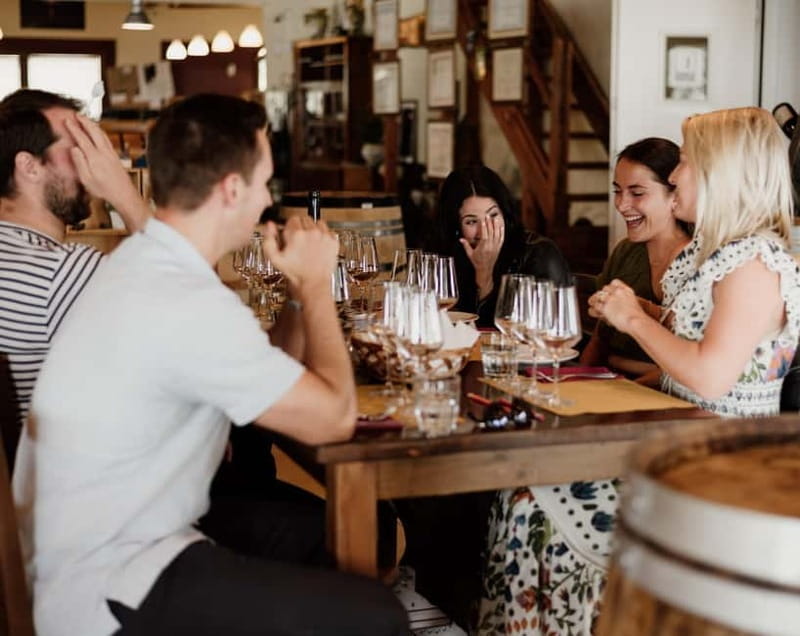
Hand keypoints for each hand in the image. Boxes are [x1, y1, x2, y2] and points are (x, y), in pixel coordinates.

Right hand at [65, 114, 147, 229]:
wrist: (124, 194)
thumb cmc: (105, 190)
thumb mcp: (86, 180)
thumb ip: (79, 163)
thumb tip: (74, 149)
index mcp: (95, 157)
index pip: (82, 138)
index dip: (74, 128)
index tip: (68, 121)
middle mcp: (104, 153)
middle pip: (94, 131)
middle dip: (85, 121)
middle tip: (77, 114)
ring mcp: (111, 153)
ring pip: (102, 133)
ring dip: (93, 124)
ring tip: (86, 119)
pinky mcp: (116, 156)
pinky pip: (107, 138)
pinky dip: (100, 131)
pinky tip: (98, 132)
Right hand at [263, 216, 337, 295]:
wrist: (313, 283)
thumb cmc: (296, 273)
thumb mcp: (274, 258)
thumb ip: (268, 239)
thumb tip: (270, 226)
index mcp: (296, 234)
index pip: (292, 219)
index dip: (289, 227)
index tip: (290, 235)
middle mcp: (311, 232)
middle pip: (304, 218)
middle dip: (300, 227)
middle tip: (299, 240)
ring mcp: (324, 236)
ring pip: (317, 222)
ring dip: (313, 229)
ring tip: (309, 241)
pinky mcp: (333, 241)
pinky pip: (328, 230)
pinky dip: (324, 235)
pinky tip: (319, 244)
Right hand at [460, 215, 503, 290]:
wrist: (485, 269)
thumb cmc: (477, 262)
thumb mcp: (470, 254)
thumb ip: (466, 245)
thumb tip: (461, 239)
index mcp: (483, 247)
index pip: (484, 234)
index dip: (484, 227)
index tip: (483, 220)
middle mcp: (490, 246)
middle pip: (491, 232)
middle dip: (489, 223)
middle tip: (488, 216)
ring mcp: (495, 247)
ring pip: (497, 234)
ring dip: (496, 226)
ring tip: (495, 219)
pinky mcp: (498, 248)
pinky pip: (501, 238)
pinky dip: (501, 232)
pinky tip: (501, 227)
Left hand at [588, 279, 645, 332]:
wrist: (637, 322)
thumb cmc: (637, 318)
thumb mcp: (634, 305)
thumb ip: (624, 302)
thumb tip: (615, 307)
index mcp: (627, 290)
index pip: (614, 282)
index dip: (610, 287)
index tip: (609, 292)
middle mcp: (618, 292)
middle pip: (604, 288)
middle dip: (602, 294)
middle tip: (601, 301)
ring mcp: (610, 299)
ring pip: (597, 296)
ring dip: (596, 301)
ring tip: (595, 306)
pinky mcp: (605, 307)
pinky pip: (595, 306)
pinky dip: (594, 310)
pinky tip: (596, 313)